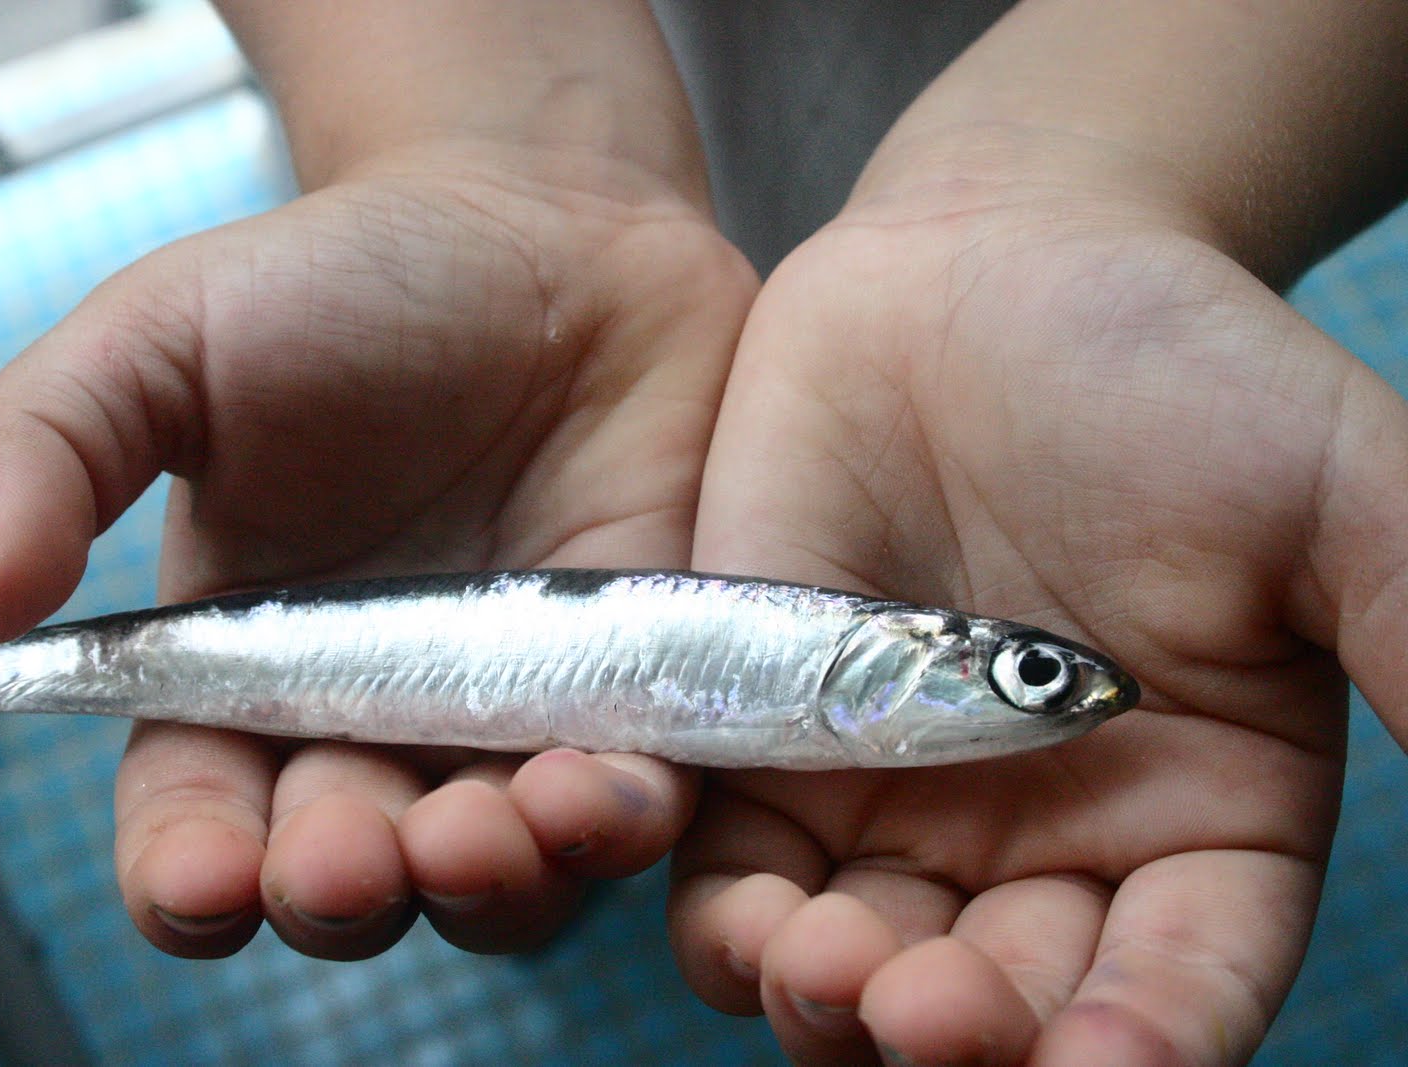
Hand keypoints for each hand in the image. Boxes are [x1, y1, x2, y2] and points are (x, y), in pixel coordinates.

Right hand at [0, 143, 754, 958]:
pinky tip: (604, 789)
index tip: (207, 875)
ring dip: (486, 884)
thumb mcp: (163, 339)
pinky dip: (618, 825)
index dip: (190, 875)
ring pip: (494, 877)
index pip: (195, 822)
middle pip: (349, 877)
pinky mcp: (635, 695)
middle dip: (343, 891)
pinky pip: (634, 806)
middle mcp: (374, 723)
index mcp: (241, 672)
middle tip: (349, 856)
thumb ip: (46, 449)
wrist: (550, 234)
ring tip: (485, 828)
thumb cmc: (346, 282)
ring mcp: (511, 720)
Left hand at [672, 168, 1407, 1062]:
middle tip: (929, 1017)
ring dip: (827, 999)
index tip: (1107, 1065)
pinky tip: (735, 917)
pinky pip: (733, 870)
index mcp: (1198, 816)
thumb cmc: (1180, 368)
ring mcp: (892, 800)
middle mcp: (1040, 838)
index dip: (1150, 1036)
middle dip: (965, 1035)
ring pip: (854, 964)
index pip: (1184, 976)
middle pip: (1003, 1001)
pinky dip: (726, 916)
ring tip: (819, 973)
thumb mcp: (1337, 495)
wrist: (989, 267)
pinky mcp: (767, 746)